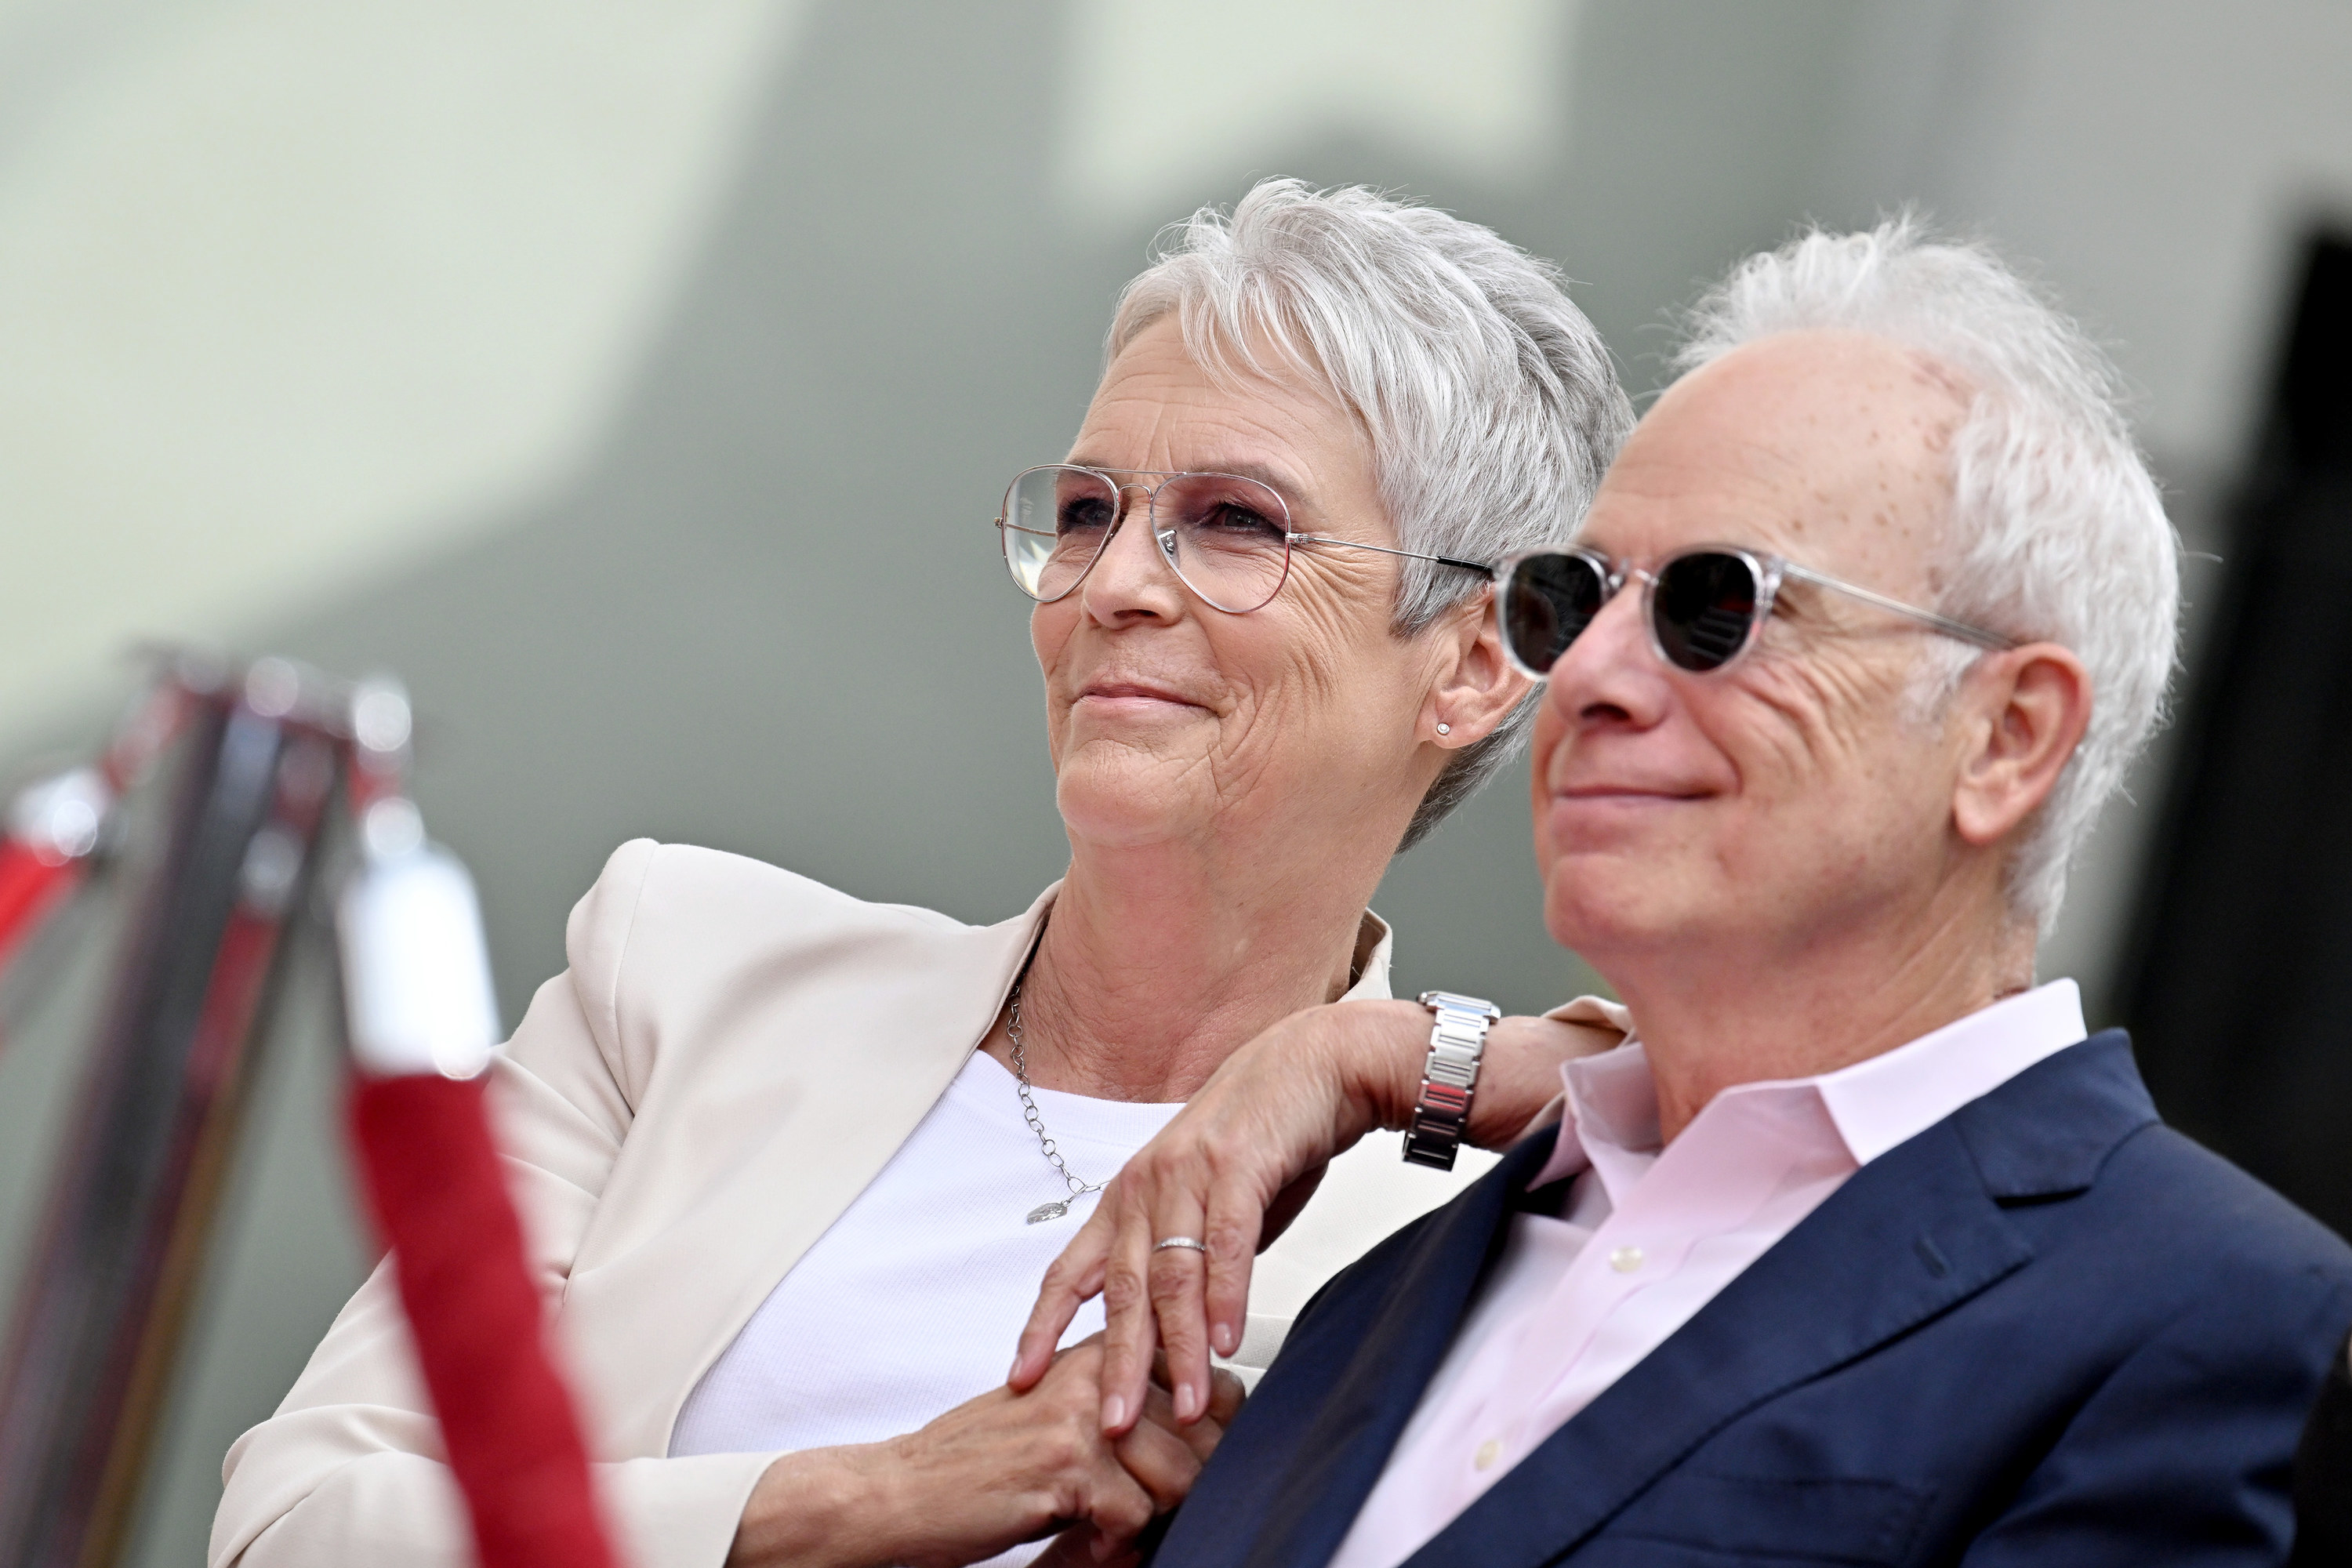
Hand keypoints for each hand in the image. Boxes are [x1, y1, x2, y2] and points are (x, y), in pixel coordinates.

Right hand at [727, 1337, 1240, 1567]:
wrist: (902, 1491)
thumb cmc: (976, 1462)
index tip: (1195, 1461)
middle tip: (1144, 1506)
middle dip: (1189, 1483)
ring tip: (1109, 1524)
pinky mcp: (1066, 1467)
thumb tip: (1203, 1445)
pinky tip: (1084, 1537)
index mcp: (1097, 1354)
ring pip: (1181, 1476)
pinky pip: (1136, 1517)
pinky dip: (1116, 1542)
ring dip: (1152, 1516)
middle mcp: (1094, 1374)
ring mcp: (1081, 1418)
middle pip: (1205, 1434)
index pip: (1204, 1381)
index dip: (1214, 1433)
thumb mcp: (1056, 1417)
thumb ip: (1121, 1415)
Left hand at [1009, 1000, 1616, 1439]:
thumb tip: (1174, 1328)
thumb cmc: (1262, 1140)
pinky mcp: (1237, 1166)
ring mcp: (1188, 1175)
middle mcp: (1146, 1186)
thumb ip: (1183, 1260)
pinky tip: (1227, 1342)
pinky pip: (1225, 1243)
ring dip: (1179, 1349)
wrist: (1314, 1066)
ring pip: (1172, 1277)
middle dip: (1113, 1364)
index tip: (1020, 1380)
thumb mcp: (1203, 1205)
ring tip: (1183, 1406)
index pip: (1070, 1271)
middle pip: (1119, 1290)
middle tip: (1110, 1427)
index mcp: (1128, 1198)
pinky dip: (1225, 1297)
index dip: (1042, 1327)